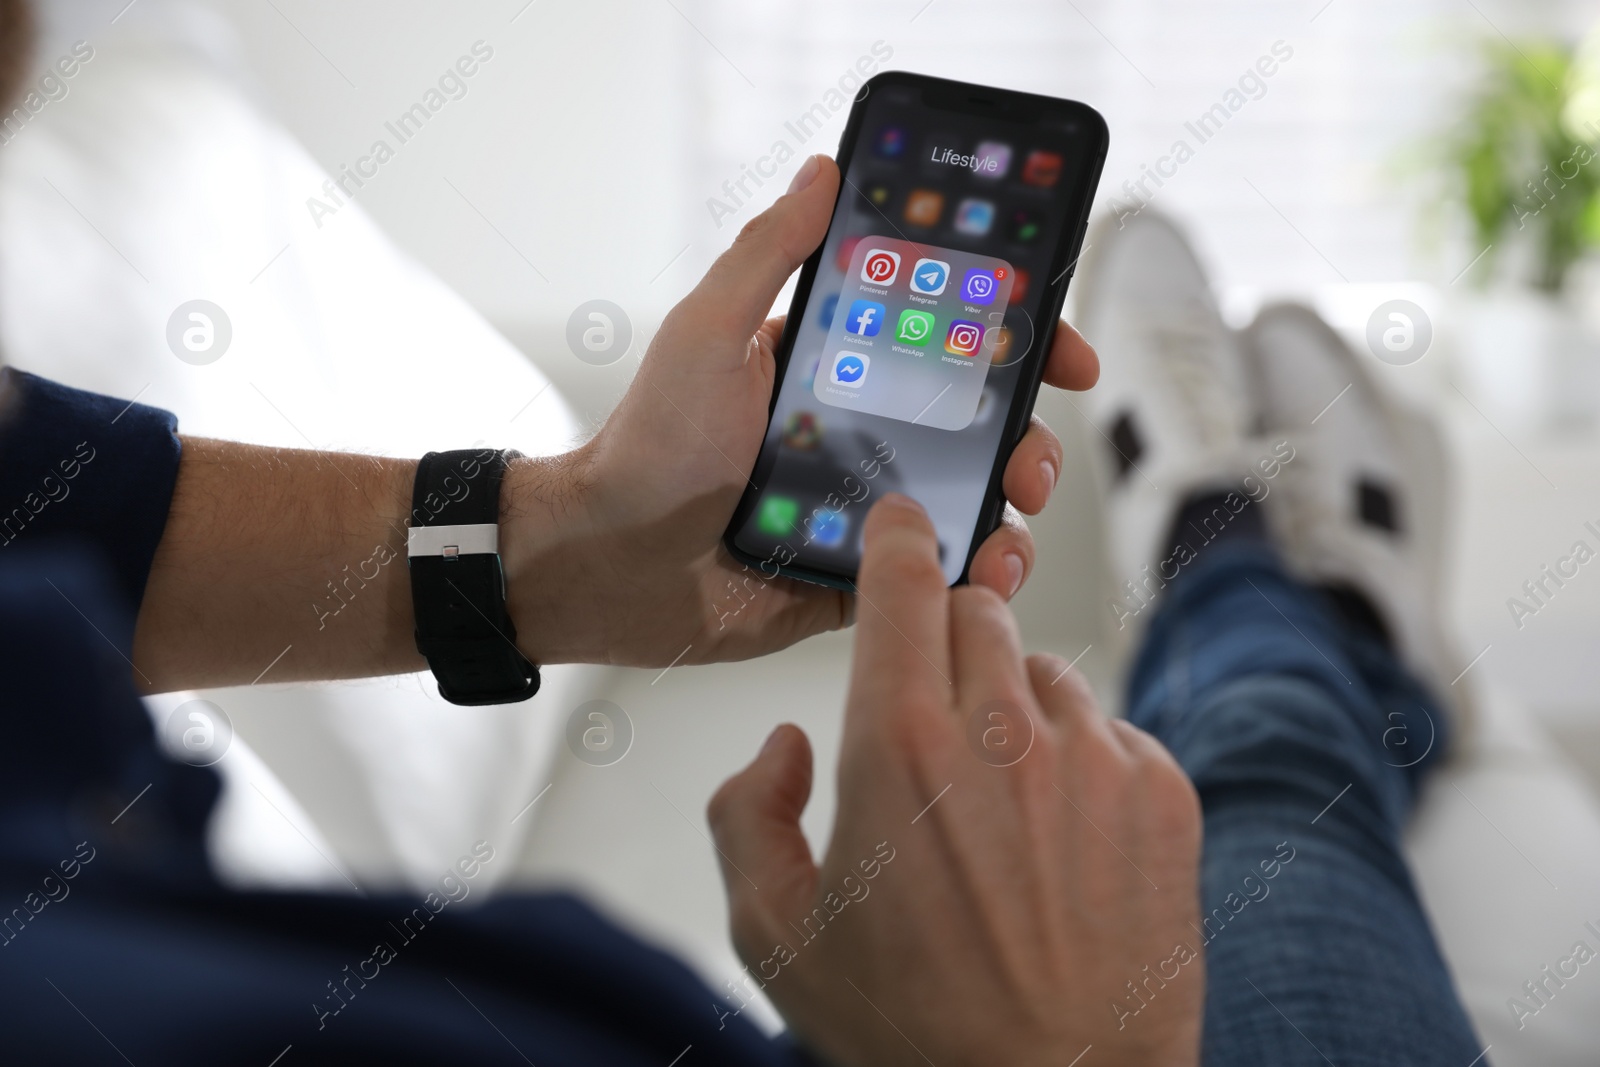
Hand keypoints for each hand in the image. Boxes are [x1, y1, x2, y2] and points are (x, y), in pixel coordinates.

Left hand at [501, 154, 1099, 667]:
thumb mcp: (708, 331)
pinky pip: (932, 574)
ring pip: (968, 501)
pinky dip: (970, 574)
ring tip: (1009, 519)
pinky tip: (980, 573)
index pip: (942, 344)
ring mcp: (863, 507)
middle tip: (1033, 457)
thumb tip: (825, 170)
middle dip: (1026, 435)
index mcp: (834, 372)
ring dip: (1010, 507)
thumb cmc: (647, 444)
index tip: (1060, 352)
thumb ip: (769, 253)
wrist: (609, 564)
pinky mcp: (859, 577)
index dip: (1011, 342)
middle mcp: (858, 435)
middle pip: (976, 427)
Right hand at [707, 496, 1203, 1066]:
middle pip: (976, 608)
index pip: (901, 579)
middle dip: (945, 638)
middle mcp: (1001, 732)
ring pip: (1042, 670)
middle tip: (929, 718)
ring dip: (1011, 707)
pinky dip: (1078, 760)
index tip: (899, 520)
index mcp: (897, 746)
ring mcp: (1094, 757)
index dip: (896, 534)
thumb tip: (783, 746)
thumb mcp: (775, 937)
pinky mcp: (1162, 791)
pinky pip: (1110, 729)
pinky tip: (1057, 840)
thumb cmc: (915, 1027)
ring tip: (995, 808)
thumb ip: (745, 816)